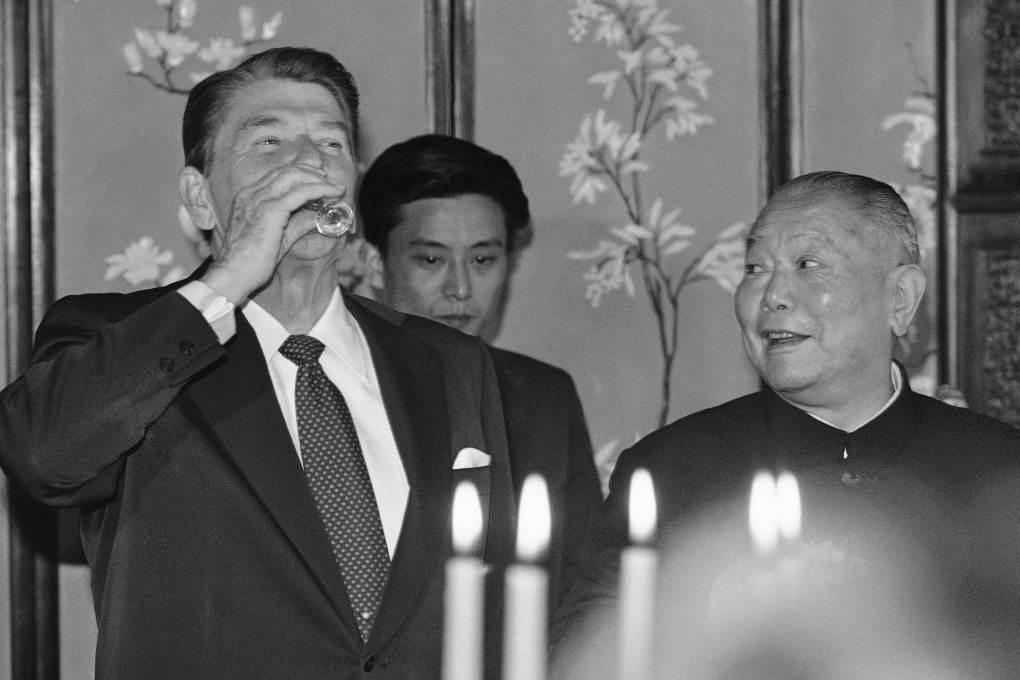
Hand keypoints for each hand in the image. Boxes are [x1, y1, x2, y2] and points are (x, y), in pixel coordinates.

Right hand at [201, 166, 344, 303]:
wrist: (233, 275)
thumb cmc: (251, 263)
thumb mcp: (279, 238)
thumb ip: (297, 224)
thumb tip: (318, 218)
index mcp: (248, 197)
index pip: (277, 176)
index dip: (301, 175)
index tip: (319, 182)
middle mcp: (252, 193)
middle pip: (287, 171)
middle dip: (312, 173)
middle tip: (331, 182)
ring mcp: (259, 199)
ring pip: (295, 176)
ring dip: (319, 180)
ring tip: (335, 188)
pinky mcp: (271, 210)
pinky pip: (301, 192)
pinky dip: (320, 190)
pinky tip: (332, 194)